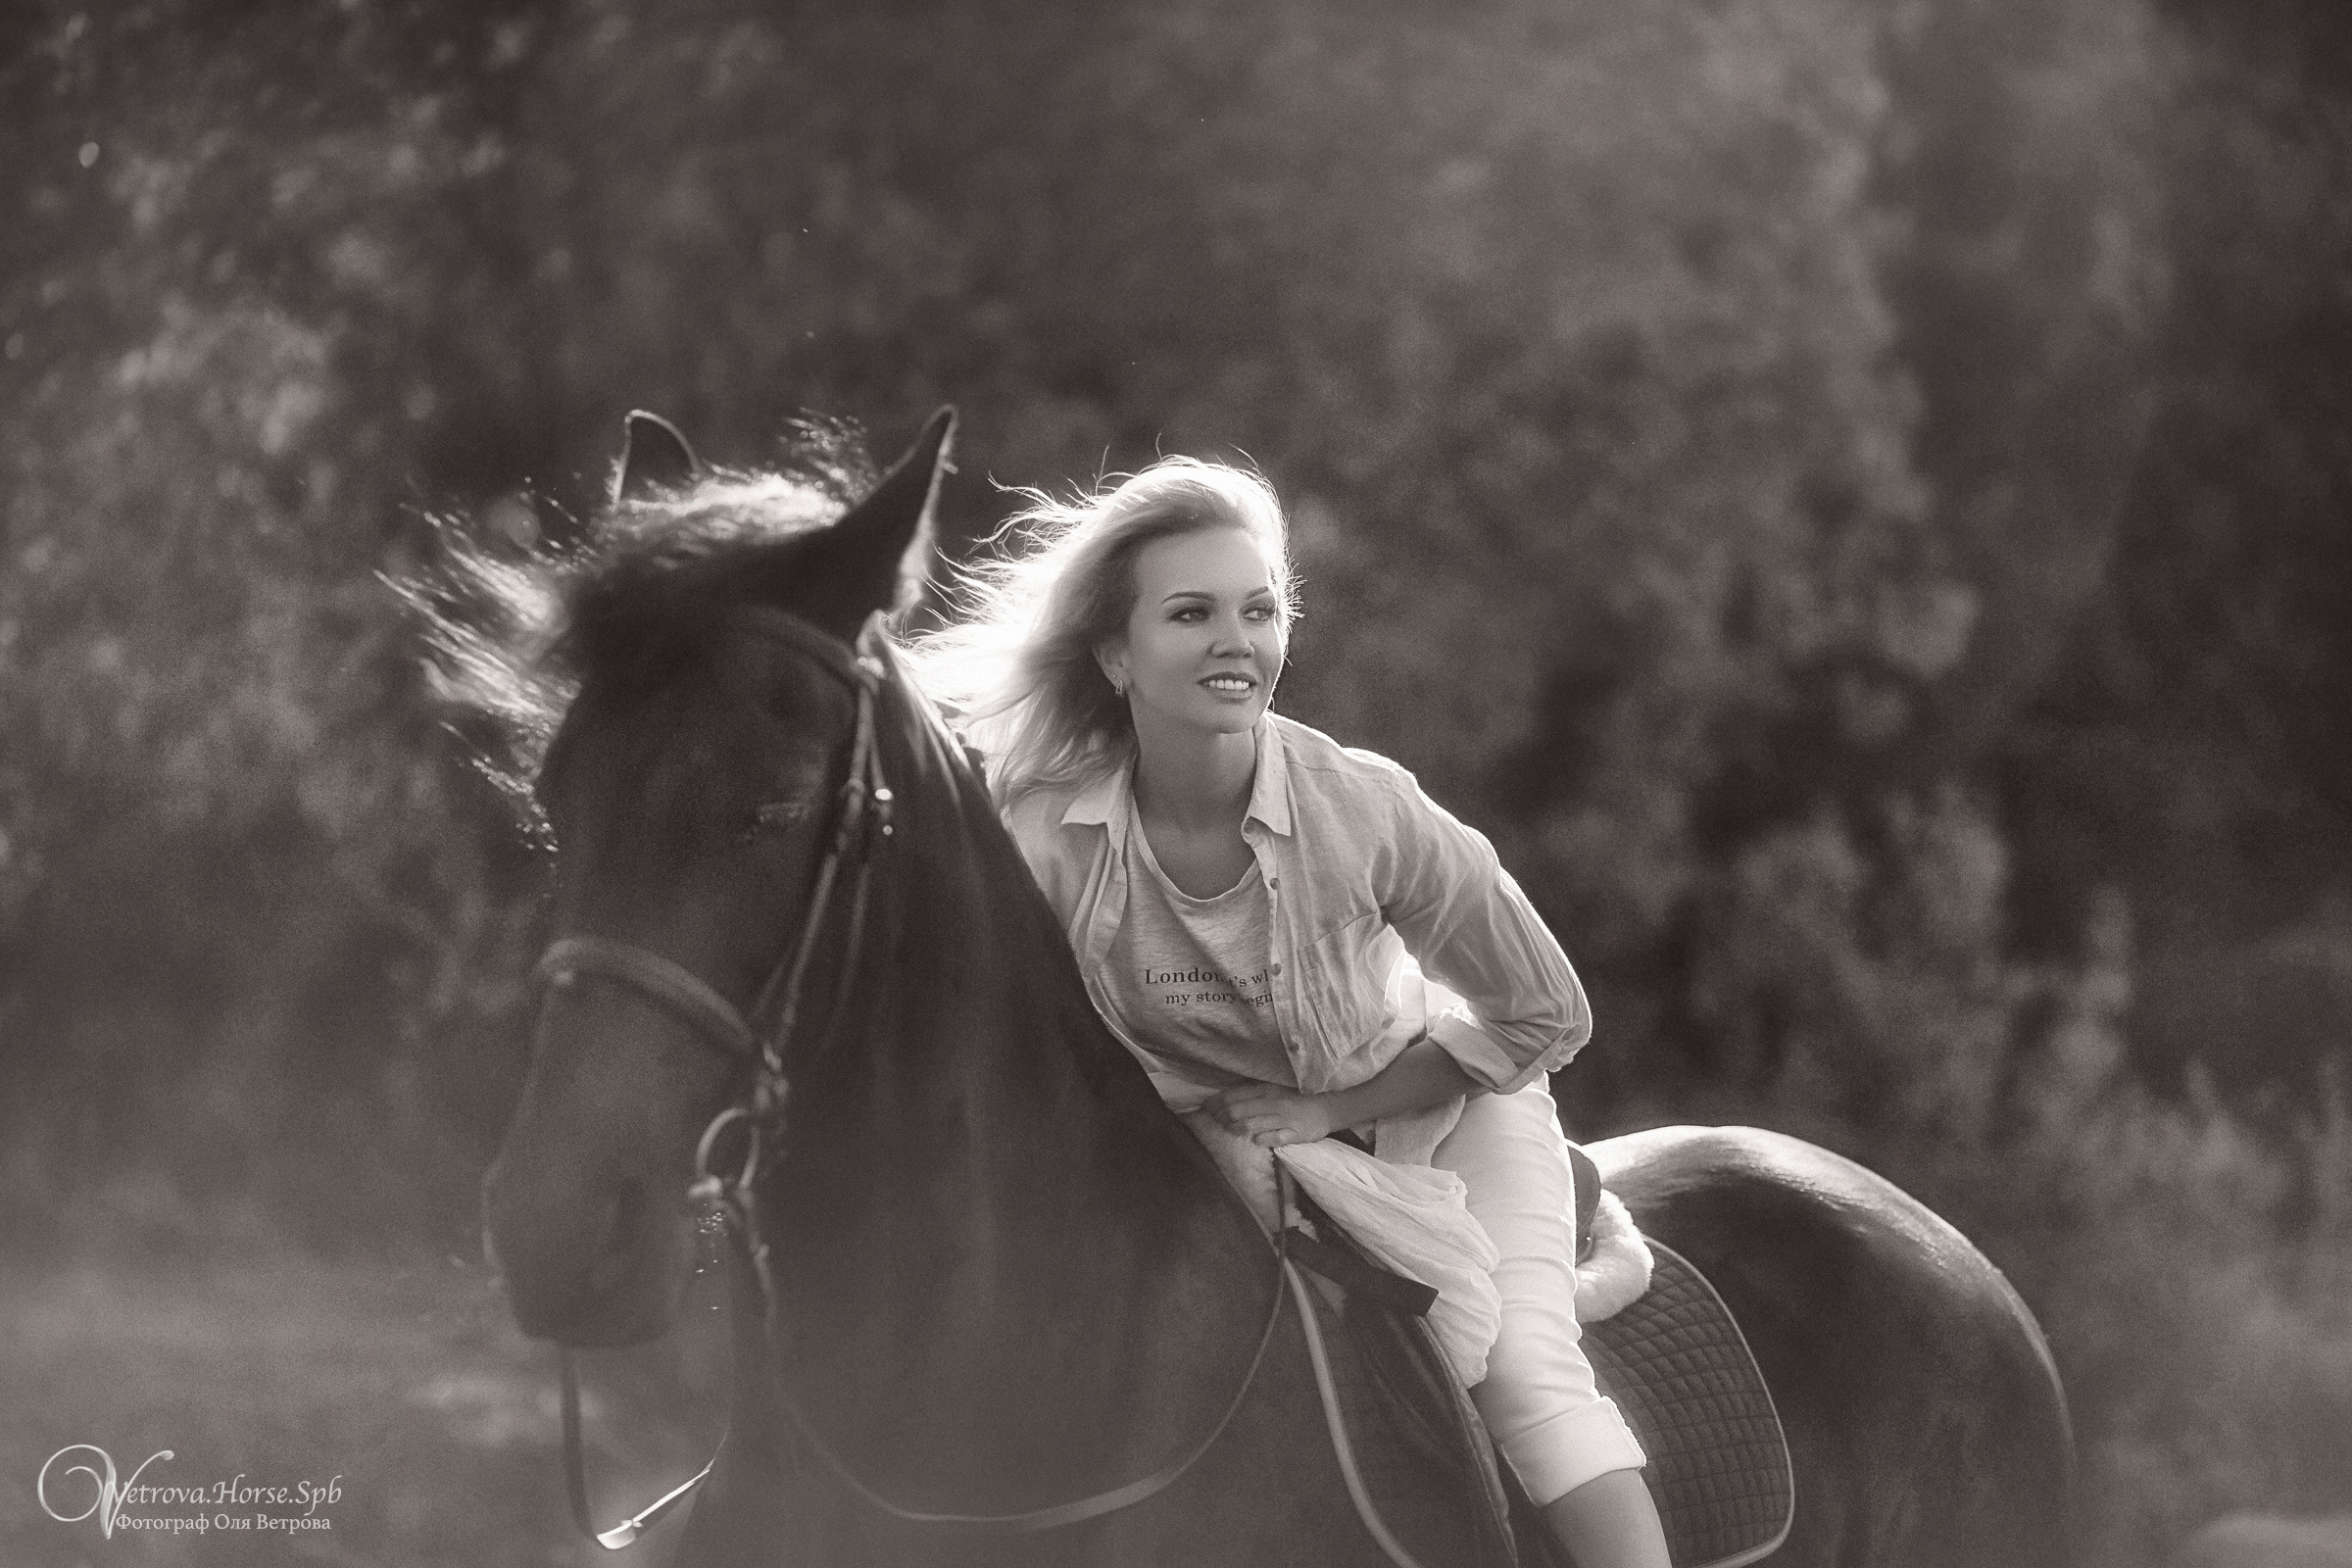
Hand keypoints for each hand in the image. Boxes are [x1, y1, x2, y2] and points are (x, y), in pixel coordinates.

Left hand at [1206, 1084, 1340, 1147]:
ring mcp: (1283, 1119)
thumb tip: (1224, 1102)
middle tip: (1218, 1123)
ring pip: (1251, 1125)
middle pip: (1238, 1111)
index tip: (1205, 1109)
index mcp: (1266, 1090)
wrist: (1325, 1108)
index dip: (1216, 1104)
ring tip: (1234, 1131)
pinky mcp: (1294, 1133)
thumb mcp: (1274, 1091)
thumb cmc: (1295, 1100)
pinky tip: (1256, 1140)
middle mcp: (1272, 1103)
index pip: (1234, 1096)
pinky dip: (1260, 1140)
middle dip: (1223, 1118)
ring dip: (1238, 1130)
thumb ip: (1252, 1095)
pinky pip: (1273, 1138)